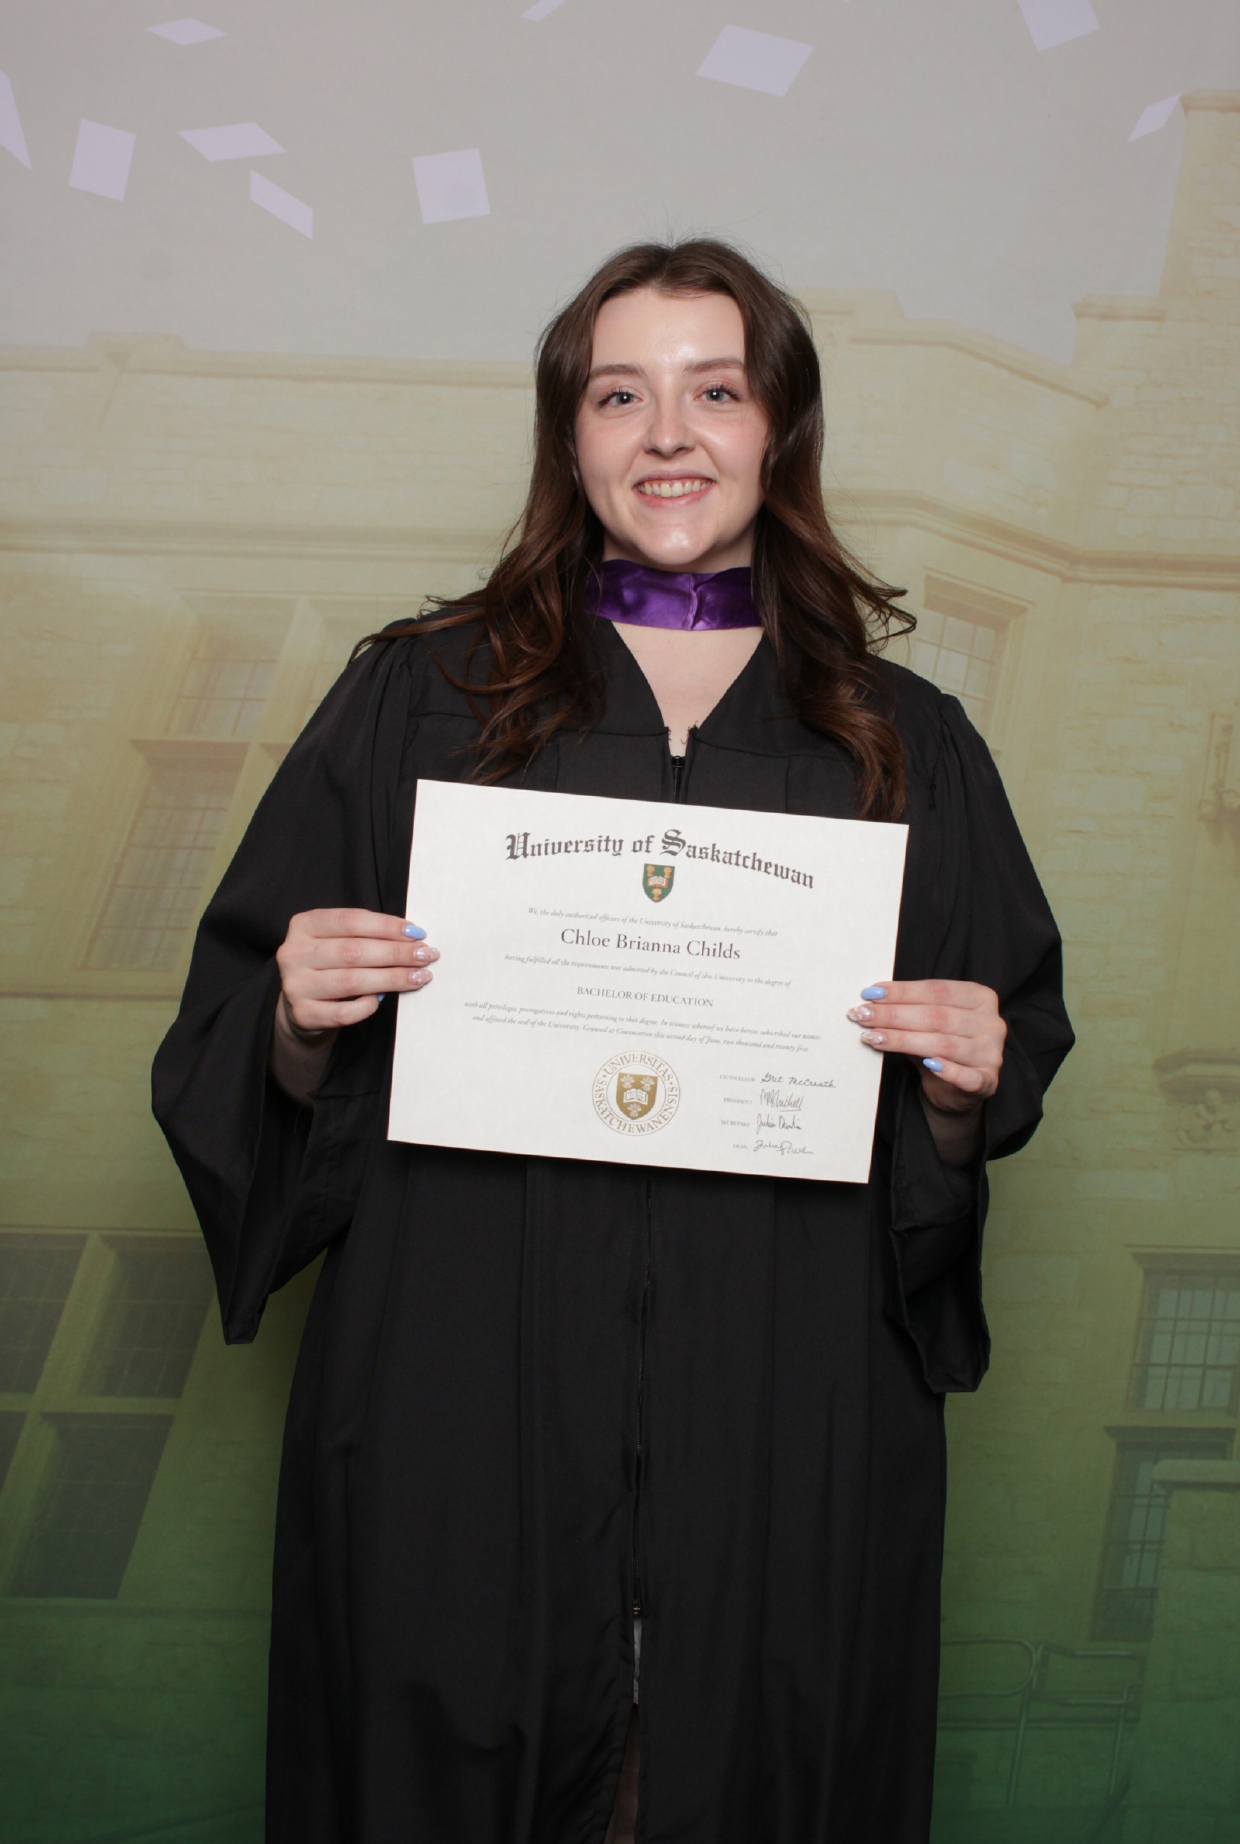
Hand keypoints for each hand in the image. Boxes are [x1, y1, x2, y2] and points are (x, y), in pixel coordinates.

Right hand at [276, 908, 438, 1036]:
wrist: (300, 1006)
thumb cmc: (329, 966)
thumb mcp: (337, 940)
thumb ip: (365, 935)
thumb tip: (413, 937)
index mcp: (304, 925)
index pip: (351, 921)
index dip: (387, 926)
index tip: (417, 933)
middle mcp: (294, 952)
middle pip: (354, 951)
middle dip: (396, 953)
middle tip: (426, 955)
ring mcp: (295, 984)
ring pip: (353, 981)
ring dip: (392, 978)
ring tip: (420, 976)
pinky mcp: (303, 1014)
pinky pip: (345, 1011)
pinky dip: (369, 1005)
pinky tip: (384, 999)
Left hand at [846, 979, 1004, 1112]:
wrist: (956, 1091)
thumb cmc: (940, 1048)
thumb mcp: (926, 1023)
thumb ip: (908, 1010)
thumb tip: (869, 1001)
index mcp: (980, 998)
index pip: (937, 990)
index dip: (902, 992)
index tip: (870, 994)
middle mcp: (991, 1023)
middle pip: (937, 1016)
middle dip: (894, 1015)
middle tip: (862, 1015)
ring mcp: (992, 1053)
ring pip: (942, 1044)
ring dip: (903, 1040)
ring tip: (872, 1037)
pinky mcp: (988, 1082)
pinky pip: (965, 1076)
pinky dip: (946, 1070)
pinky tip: (925, 1065)